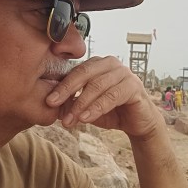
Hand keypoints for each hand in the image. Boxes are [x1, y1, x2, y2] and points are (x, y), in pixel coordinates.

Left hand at [46, 56, 160, 137]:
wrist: (139, 123)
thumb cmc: (112, 111)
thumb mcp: (88, 108)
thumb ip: (73, 103)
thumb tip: (51, 105)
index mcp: (99, 64)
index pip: (76, 71)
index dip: (61, 85)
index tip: (48, 101)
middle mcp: (112, 64)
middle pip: (85, 73)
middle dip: (67, 90)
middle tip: (53, 104)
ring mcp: (125, 73)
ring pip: (97, 85)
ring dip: (81, 103)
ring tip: (69, 120)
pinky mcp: (134, 86)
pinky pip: (112, 96)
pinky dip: (97, 107)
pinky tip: (85, 118)